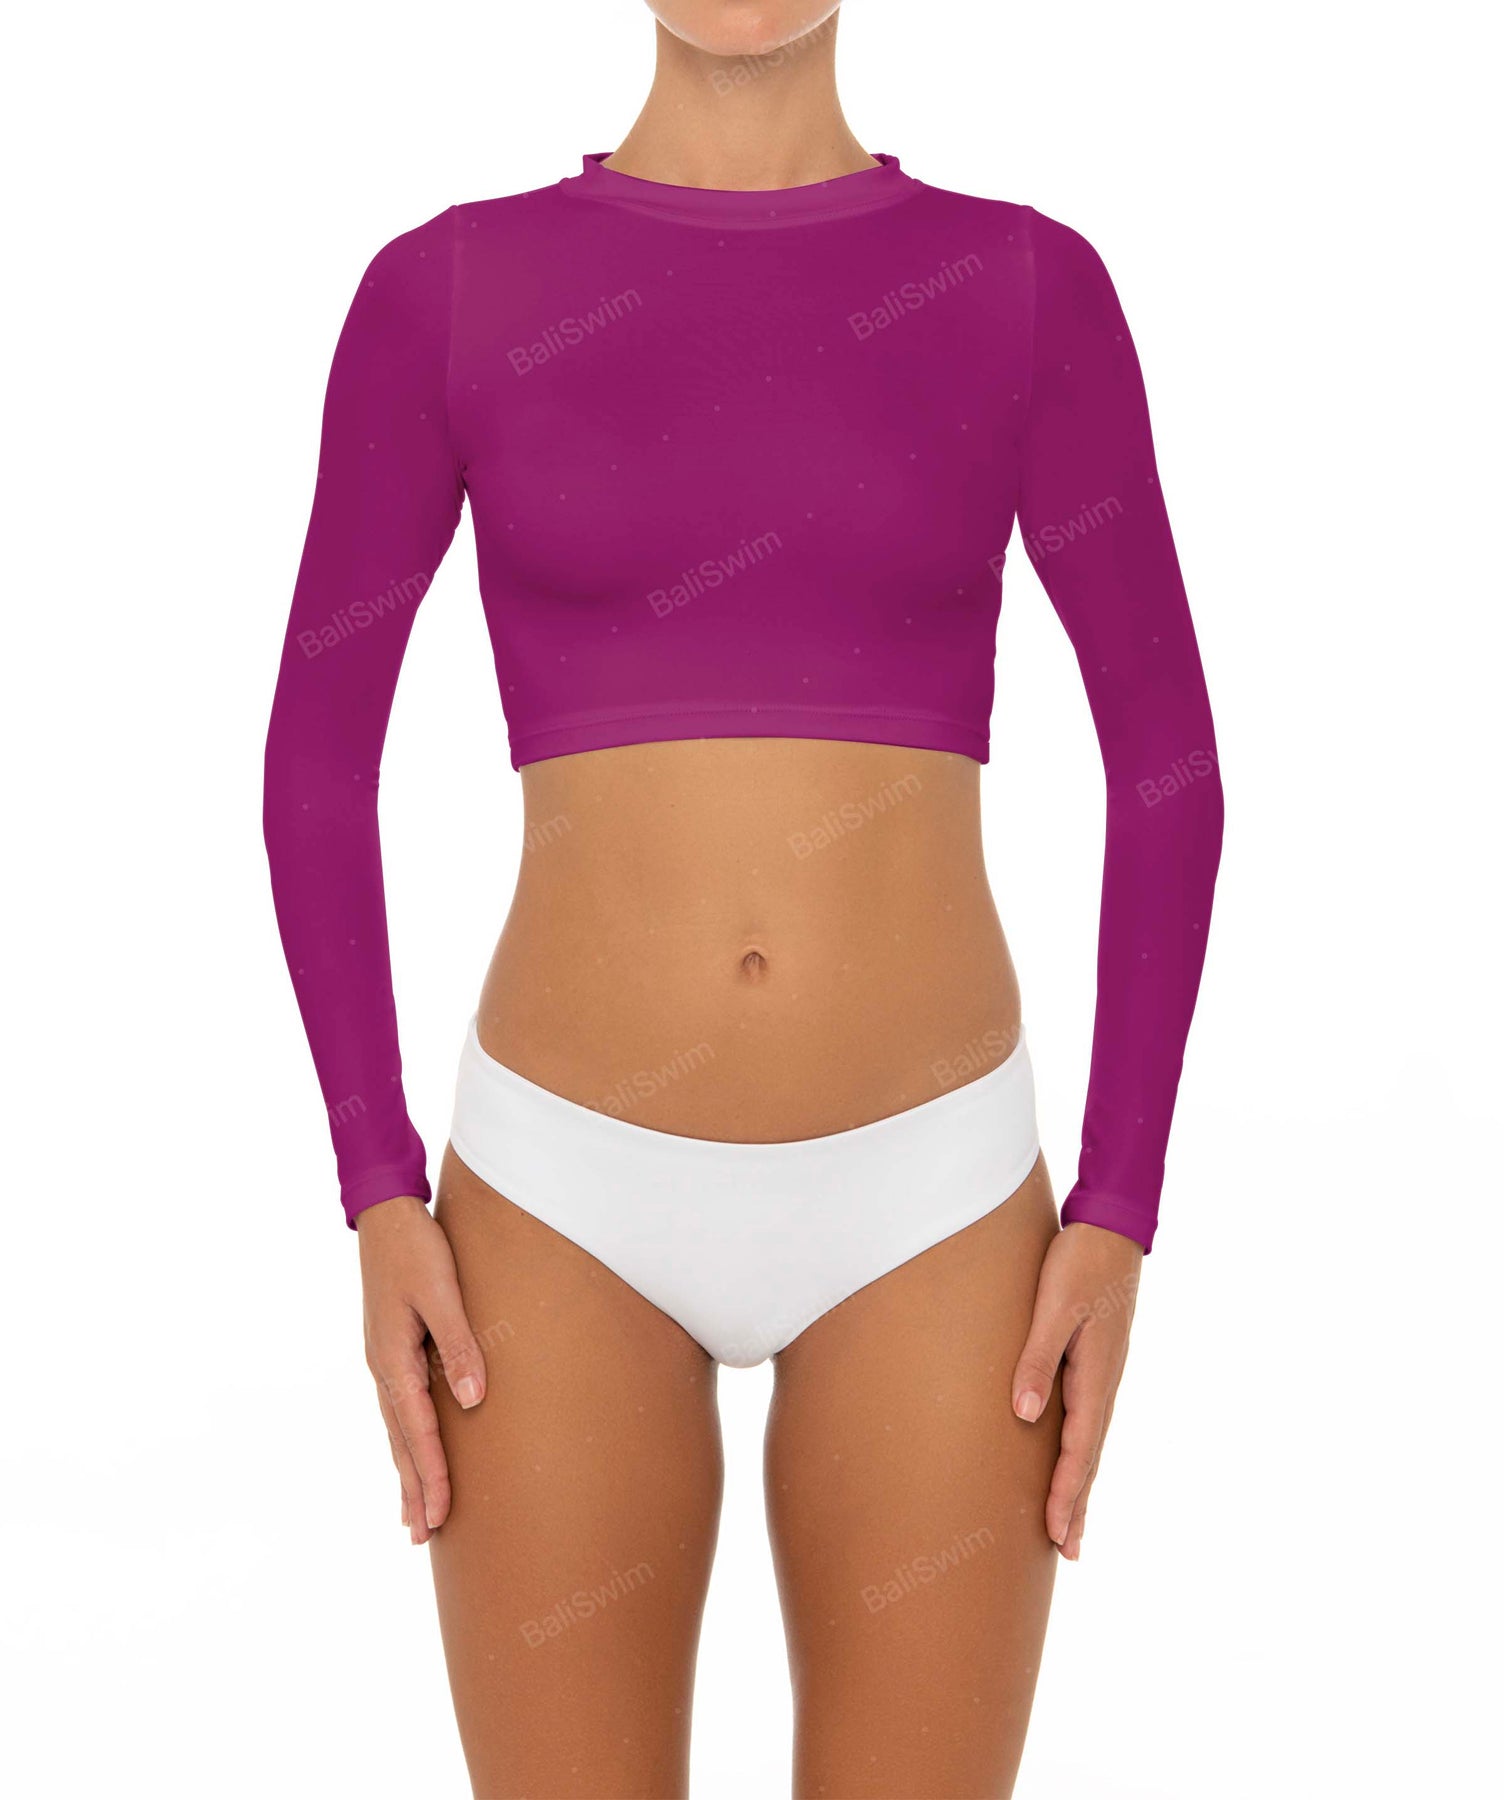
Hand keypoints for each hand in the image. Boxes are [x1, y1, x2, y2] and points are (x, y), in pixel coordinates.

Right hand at [357, 1195, 486, 1544]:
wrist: (385, 1215)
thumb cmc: (417, 1250)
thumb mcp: (442, 1293)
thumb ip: (459, 1345)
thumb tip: (472, 1401)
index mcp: (393, 1360)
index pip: (417, 1432)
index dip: (432, 1475)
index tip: (441, 1516)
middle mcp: (383, 1368)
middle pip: (400, 1443)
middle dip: (413, 1490)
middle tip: (421, 1539)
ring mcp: (383, 1360)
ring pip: (396, 1430)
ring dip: (406, 1472)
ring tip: (412, 1516)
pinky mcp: (390, 1349)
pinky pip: (398, 1409)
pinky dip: (404, 1441)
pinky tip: (409, 1452)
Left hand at [1010, 1221, 1141, 1559]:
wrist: (1111, 1228)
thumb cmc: (1079, 1264)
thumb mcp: (1055, 1308)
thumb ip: (1038, 1359)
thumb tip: (1025, 1416)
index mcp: (1095, 1375)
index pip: (1078, 1449)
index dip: (1065, 1492)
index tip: (1054, 1532)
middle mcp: (1104, 1382)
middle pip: (1090, 1457)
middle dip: (1077, 1503)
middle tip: (1068, 1552)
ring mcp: (1104, 1374)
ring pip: (1091, 1441)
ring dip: (1080, 1484)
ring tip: (1070, 1525)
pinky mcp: (1097, 1362)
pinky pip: (1089, 1419)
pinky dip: (1082, 1452)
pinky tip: (1073, 1460)